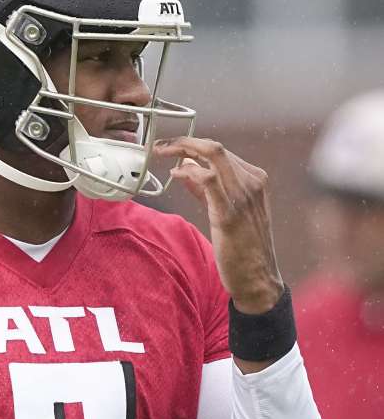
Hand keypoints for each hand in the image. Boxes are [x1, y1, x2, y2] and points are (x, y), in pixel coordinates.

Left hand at [152, 137, 284, 314]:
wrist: (257, 277)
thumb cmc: (241, 245)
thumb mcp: (225, 210)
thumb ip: (206, 188)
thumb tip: (185, 166)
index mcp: (254, 179)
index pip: (219, 151)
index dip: (191, 145)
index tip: (170, 147)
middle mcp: (252, 182)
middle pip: (215, 147)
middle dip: (183, 141)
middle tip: (160, 146)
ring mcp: (243, 196)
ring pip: (213, 155)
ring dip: (182, 150)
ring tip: (161, 153)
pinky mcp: (229, 213)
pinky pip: (208, 180)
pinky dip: (189, 172)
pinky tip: (175, 175)